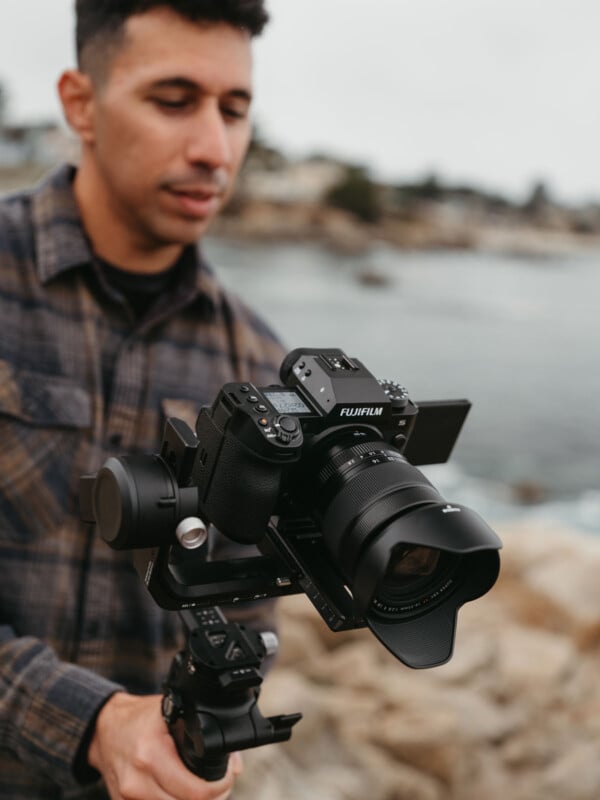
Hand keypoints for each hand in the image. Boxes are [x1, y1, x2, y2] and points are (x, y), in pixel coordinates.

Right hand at [88, 692, 242, 799]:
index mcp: (151, 753)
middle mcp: (138, 780)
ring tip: (203, 790)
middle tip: (220, 786)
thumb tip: (235, 764)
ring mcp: (128, 797)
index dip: (219, 788)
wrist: (104, 729)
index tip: (227, 778)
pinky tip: (181, 793)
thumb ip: (203, 733)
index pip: (194, 791)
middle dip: (211, 798)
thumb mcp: (172, 713)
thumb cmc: (140, 719)